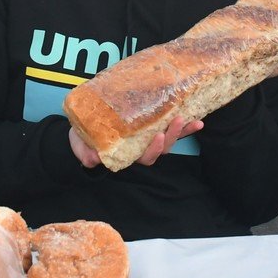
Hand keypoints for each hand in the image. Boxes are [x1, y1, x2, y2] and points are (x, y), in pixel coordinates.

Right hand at [68, 115, 203, 169]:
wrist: (83, 128)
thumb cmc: (84, 139)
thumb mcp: (80, 145)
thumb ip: (85, 153)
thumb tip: (92, 159)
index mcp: (127, 154)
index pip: (145, 157)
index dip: (153, 150)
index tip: (158, 137)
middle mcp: (141, 148)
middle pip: (162, 148)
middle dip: (172, 136)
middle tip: (178, 120)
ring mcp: (148, 137)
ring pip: (169, 138)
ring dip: (182, 131)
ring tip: (192, 119)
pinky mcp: (151, 124)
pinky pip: (169, 126)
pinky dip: (184, 125)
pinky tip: (197, 118)